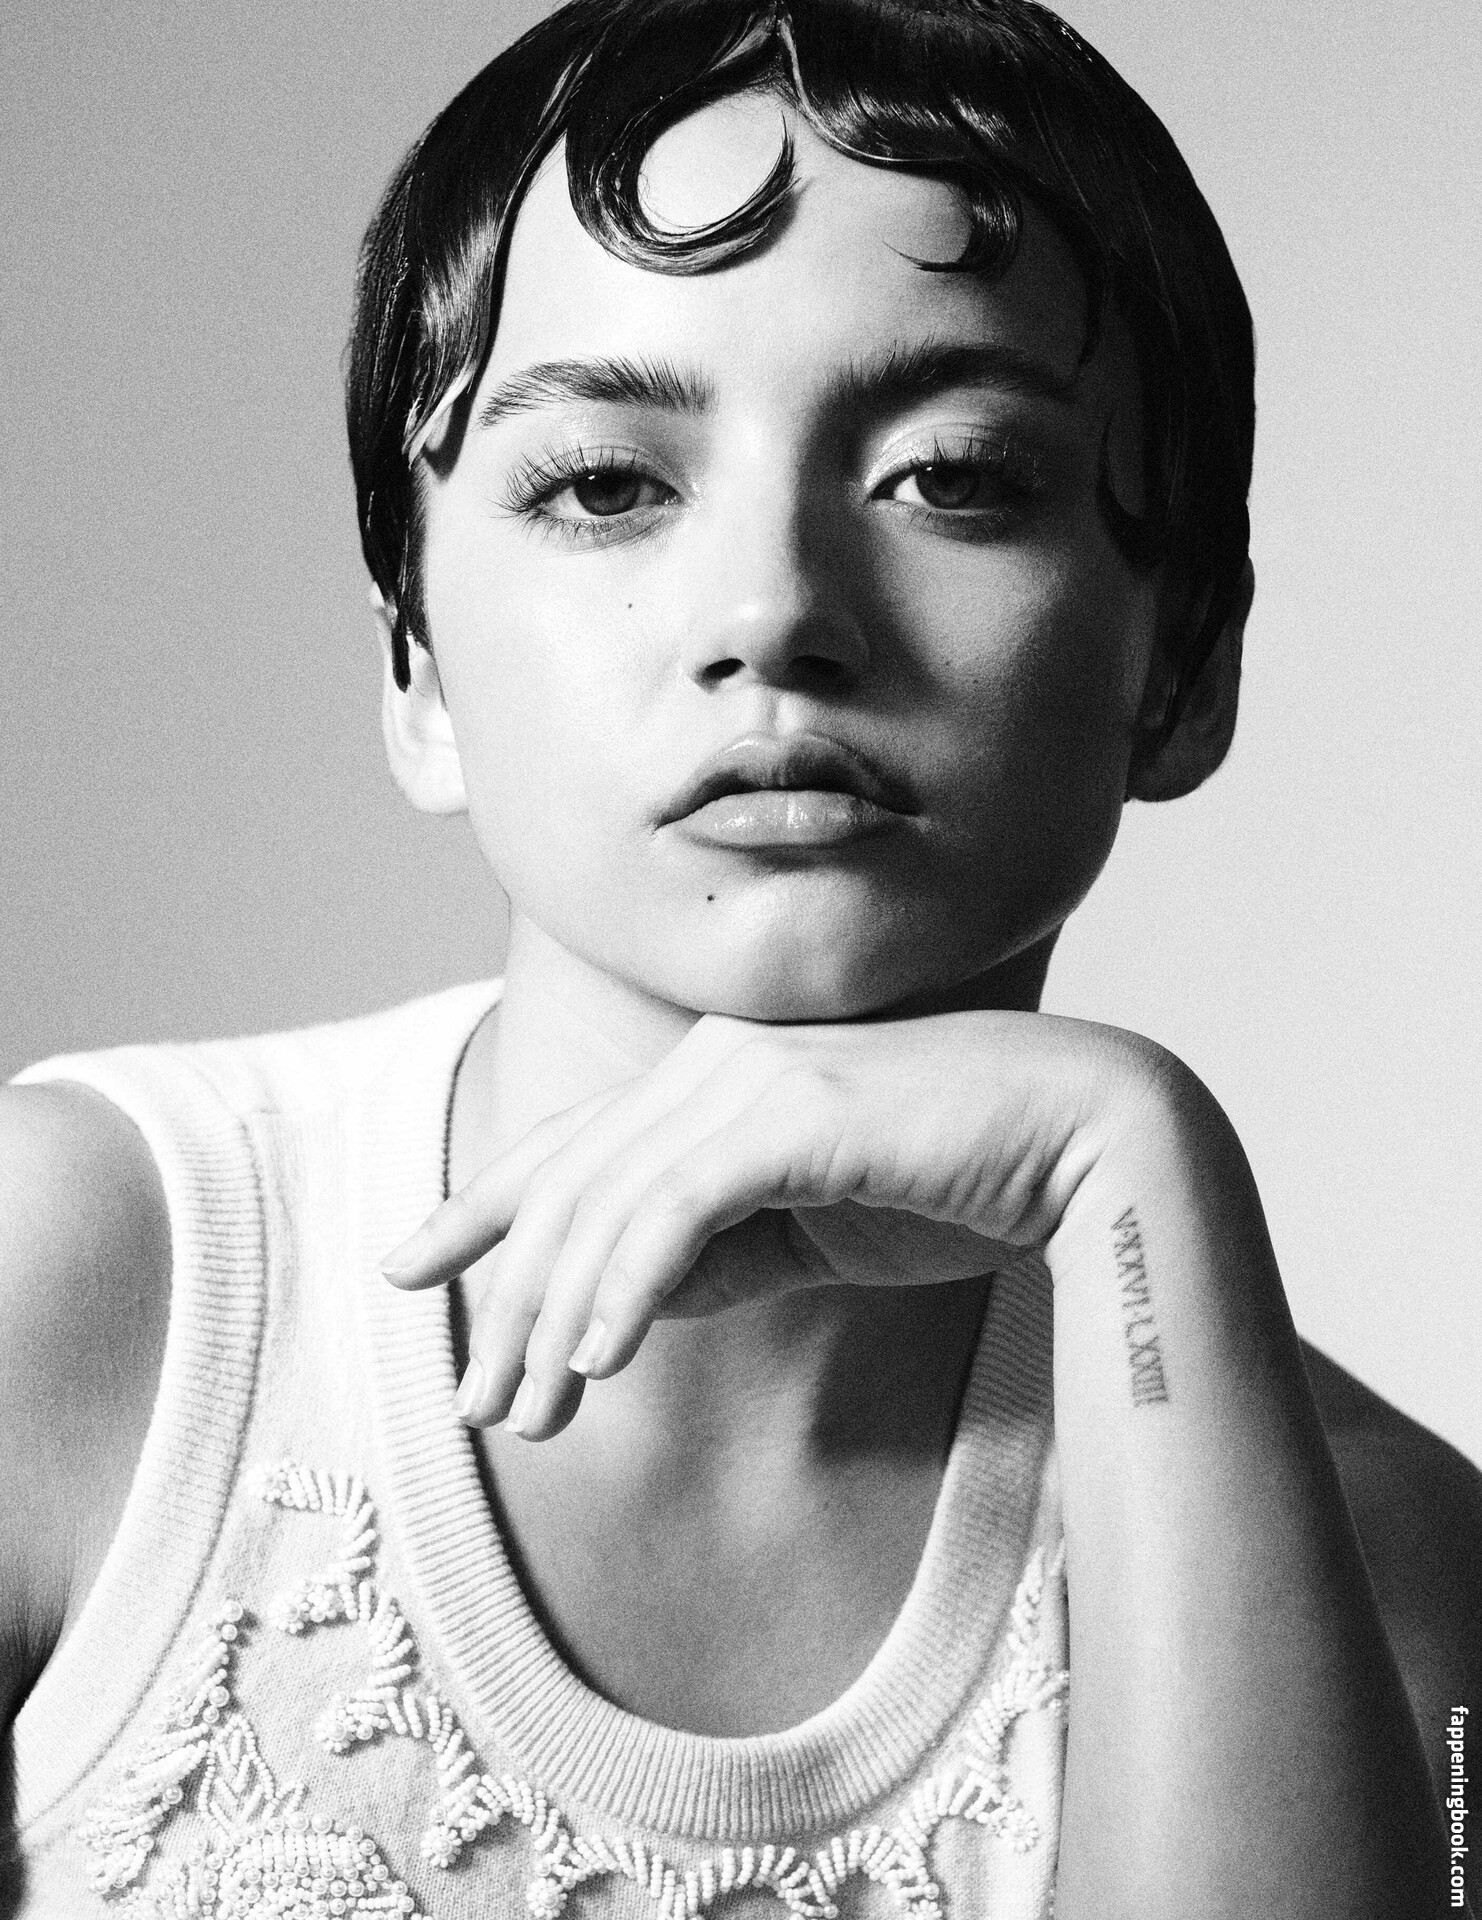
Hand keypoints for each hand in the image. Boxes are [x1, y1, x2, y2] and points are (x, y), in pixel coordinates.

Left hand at [380, 1008, 1138, 1436]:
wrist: (1083, 1141)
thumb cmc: (954, 1181)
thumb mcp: (807, 1229)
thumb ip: (719, 1248)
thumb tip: (626, 1303)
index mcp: (713, 1077)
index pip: (568, 1145)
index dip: (480, 1206)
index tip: (410, 1265)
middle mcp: (713, 1062)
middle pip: (568, 1183)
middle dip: (508, 1297)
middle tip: (481, 1401)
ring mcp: (750, 1076)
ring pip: (607, 1202)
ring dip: (556, 1317)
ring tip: (529, 1414)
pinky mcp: (792, 1112)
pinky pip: (678, 1207)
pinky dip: (627, 1285)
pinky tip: (601, 1361)